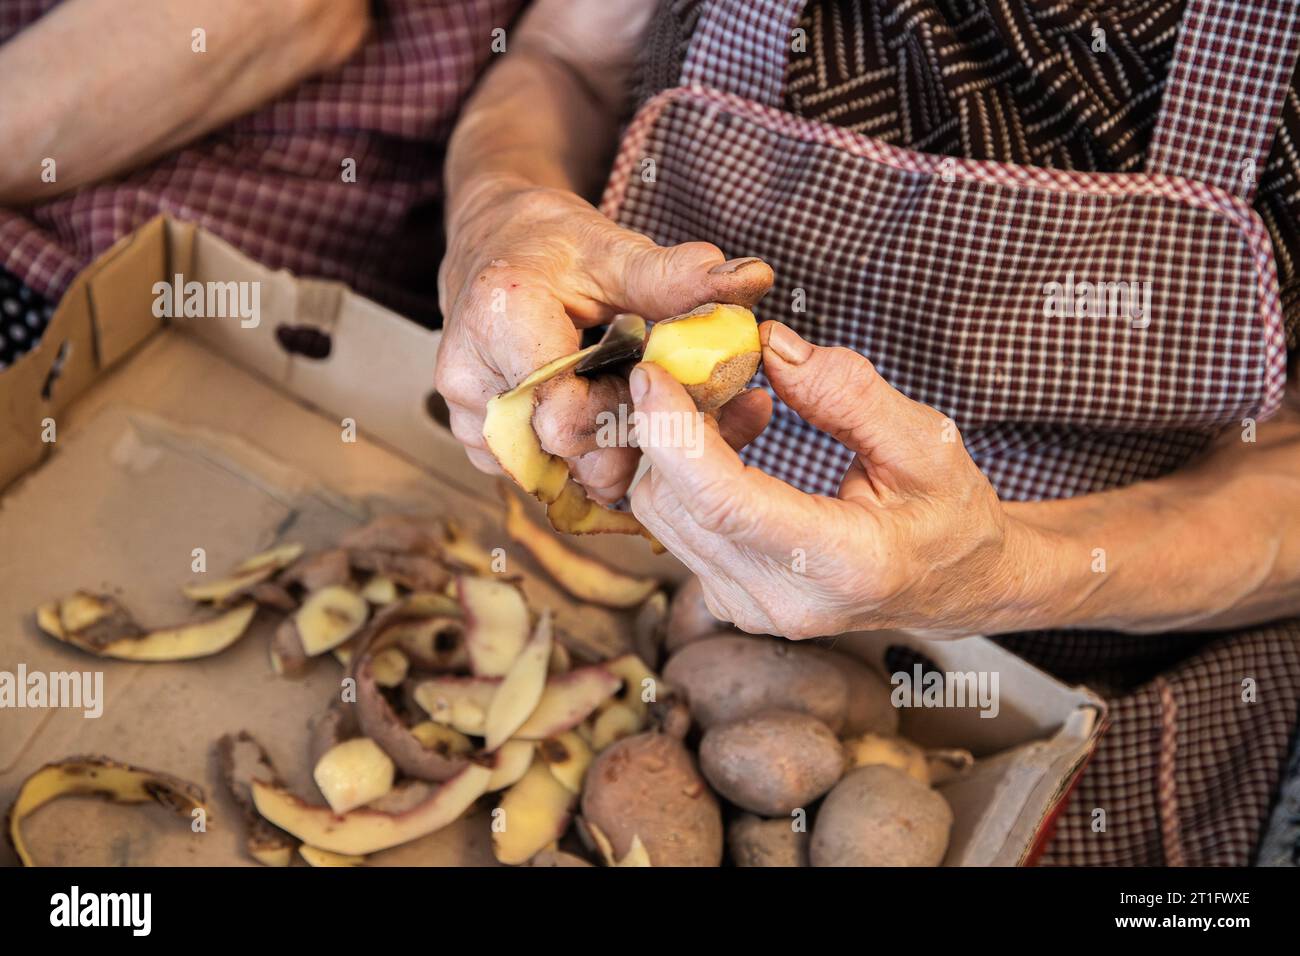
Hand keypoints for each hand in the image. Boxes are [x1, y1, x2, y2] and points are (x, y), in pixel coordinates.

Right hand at [435, 176, 772, 502]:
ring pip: (555, 473)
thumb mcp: (614, 250)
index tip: (654, 379)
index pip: (565, 417)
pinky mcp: (478, 441)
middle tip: (656, 398)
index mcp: (501, 323)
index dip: (625, 412)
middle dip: (624, 435)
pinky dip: (582, 456)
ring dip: (605, 451)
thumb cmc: (553, 246)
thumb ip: (677, 276)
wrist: (493, 245)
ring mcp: (466, 418)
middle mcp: (469, 379)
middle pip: (563, 453)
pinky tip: (604, 418)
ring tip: (629, 402)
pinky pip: (541, 472)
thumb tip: (753, 280)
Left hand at [628, 322, 1042, 637]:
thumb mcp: (926, 442)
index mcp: (843, 564)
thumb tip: (770, 345)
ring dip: (680, 445)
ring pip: (664, 514)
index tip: (652, 374)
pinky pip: (677, 525)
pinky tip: (738, 441)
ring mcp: (749, 607)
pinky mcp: (727, 599)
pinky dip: (689, 473)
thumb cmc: (948, 513)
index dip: (675, 436)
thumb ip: (848, 393)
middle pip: (677, 505)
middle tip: (709, 365)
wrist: (953, 584)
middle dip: (672, 424)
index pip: (726, 503)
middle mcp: (784, 600)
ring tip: (744, 404)